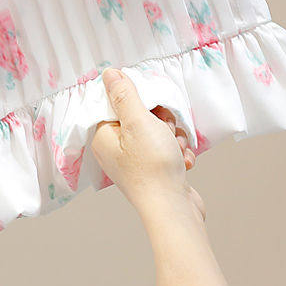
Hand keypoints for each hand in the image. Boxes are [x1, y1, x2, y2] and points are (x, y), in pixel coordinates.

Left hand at [91, 68, 204, 221]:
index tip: (150, 105)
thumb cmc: (153, 168)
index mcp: (103, 136)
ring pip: (157, 131)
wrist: (175, 211)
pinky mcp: (154, 170)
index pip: (115, 103)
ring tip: (174, 148)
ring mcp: (135, 161)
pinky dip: (177, 151)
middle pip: (139, 116)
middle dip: (160, 119)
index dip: (136, 99)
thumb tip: (109, 73)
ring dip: (171, 135)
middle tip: (164, 128)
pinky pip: (166, 149)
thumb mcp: (138, 122)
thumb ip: (124, 95)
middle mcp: (115, 149)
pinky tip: (182, 161)